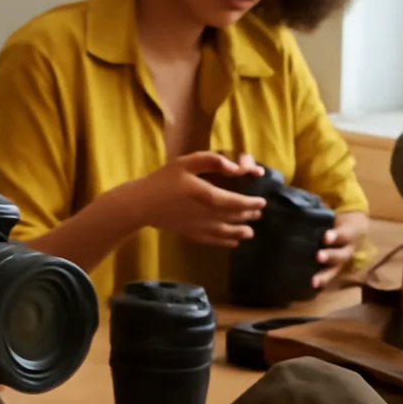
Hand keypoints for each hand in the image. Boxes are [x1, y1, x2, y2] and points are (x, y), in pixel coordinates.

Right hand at [121, 151, 267, 246]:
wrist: (140, 204)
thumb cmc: (162, 180)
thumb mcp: (185, 163)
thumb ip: (211, 161)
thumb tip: (235, 168)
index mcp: (206, 195)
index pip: (236, 202)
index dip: (251, 203)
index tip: (262, 202)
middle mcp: (206, 214)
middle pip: (233, 217)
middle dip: (248, 215)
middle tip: (258, 213)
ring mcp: (198, 227)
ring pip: (226, 231)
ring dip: (240, 231)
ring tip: (250, 231)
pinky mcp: (190, 235)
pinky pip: (213, 240)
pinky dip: (225, 242)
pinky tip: (233, 242)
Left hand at [313, 210, 369, 288]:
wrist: (351, 226)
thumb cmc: (334, 216)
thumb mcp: (330, 208)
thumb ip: (315, 203)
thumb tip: (288, 188)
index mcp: (351, 229)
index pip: (346, 232)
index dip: (337, 235)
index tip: (326, 237)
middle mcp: (348, 246)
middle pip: (342, 254)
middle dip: (330, 256)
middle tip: (318, 256)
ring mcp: (341, 260)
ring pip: (336, 269)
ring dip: (326, 275)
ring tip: (314, 280)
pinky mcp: (333, 268)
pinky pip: (329, 277)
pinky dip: (322, 283)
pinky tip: (310, 288)